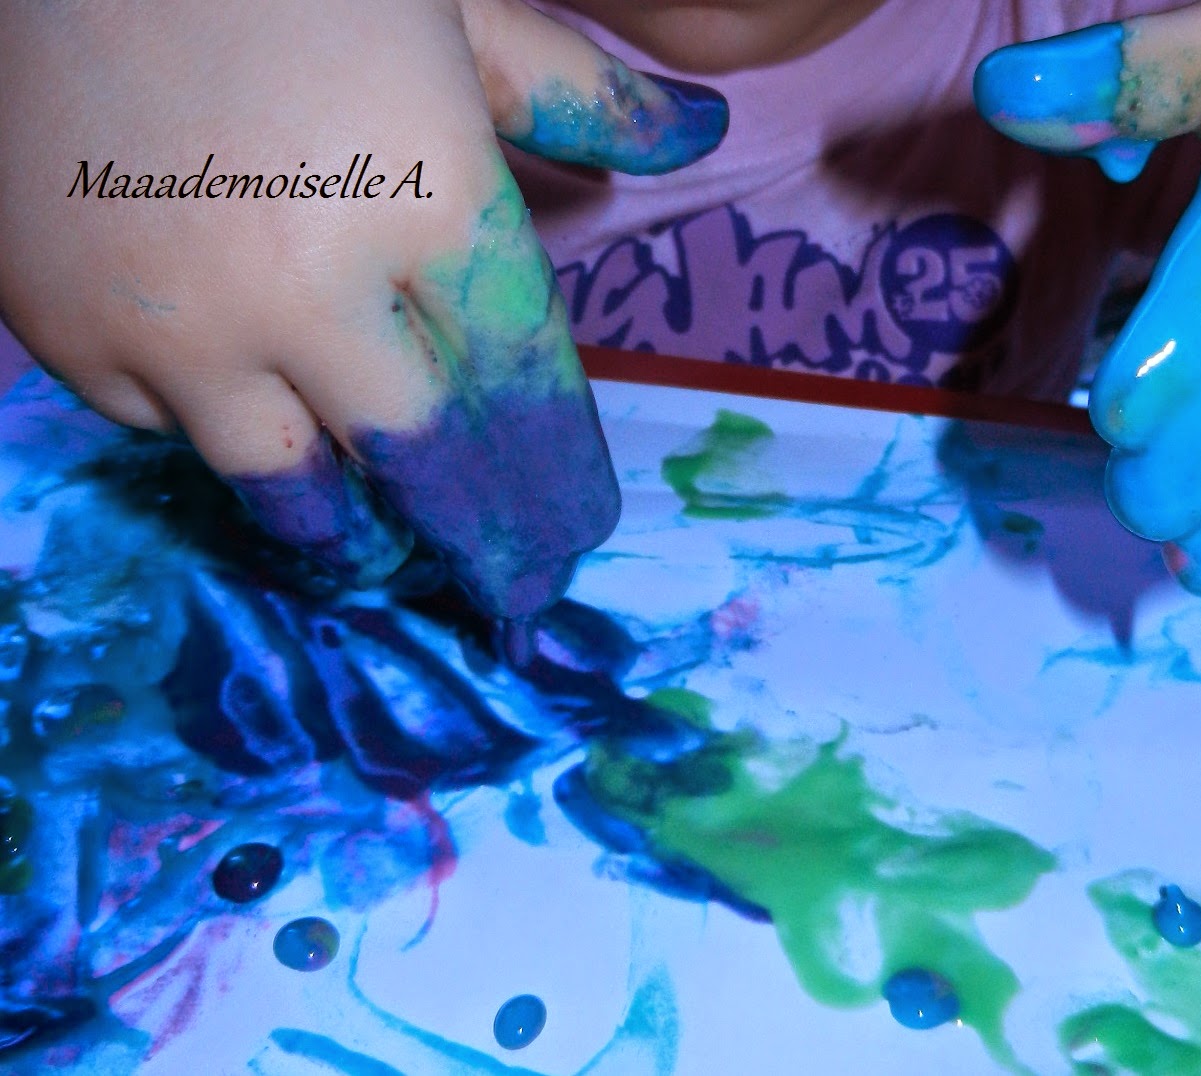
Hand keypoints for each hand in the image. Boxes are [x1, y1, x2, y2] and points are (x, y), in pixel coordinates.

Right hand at [0, 0, 725, 616]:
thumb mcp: (462, 12)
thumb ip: (584, 95)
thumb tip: (704, 130)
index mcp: (430, 201)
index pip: (525, 388)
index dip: (559, 477)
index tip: (577, 528)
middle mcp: (311, 286)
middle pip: (424, 465)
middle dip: (481, 543)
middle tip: (513, 593)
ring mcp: (177, 317)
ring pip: (285, 487)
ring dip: (346, 537)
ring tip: (380, 557)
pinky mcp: (65, 325)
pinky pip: (162, 428)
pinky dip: (213, 435)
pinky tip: (249, 424)